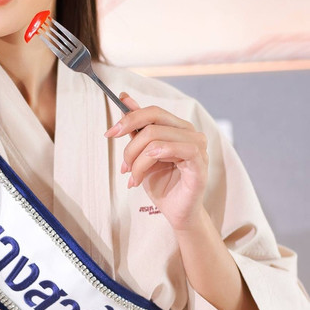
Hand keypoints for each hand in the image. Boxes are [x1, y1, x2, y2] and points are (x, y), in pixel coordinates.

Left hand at [105, 93, 208, 231]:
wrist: (175, 211)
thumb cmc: (162, 183)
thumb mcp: (142, 153)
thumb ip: (137, 127)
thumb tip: (124, 98)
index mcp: (178, 128)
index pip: (153, 112)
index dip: (129, 118)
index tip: (110, 133)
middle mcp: (190, 133)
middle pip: (153, 121)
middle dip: (130, 144)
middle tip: (123, 165)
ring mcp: (198, 147)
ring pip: (157, 139)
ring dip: (138, 160)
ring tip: (133, 177)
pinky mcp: (200, 164)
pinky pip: (177, 150)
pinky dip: (151, 162)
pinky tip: (142, 176)